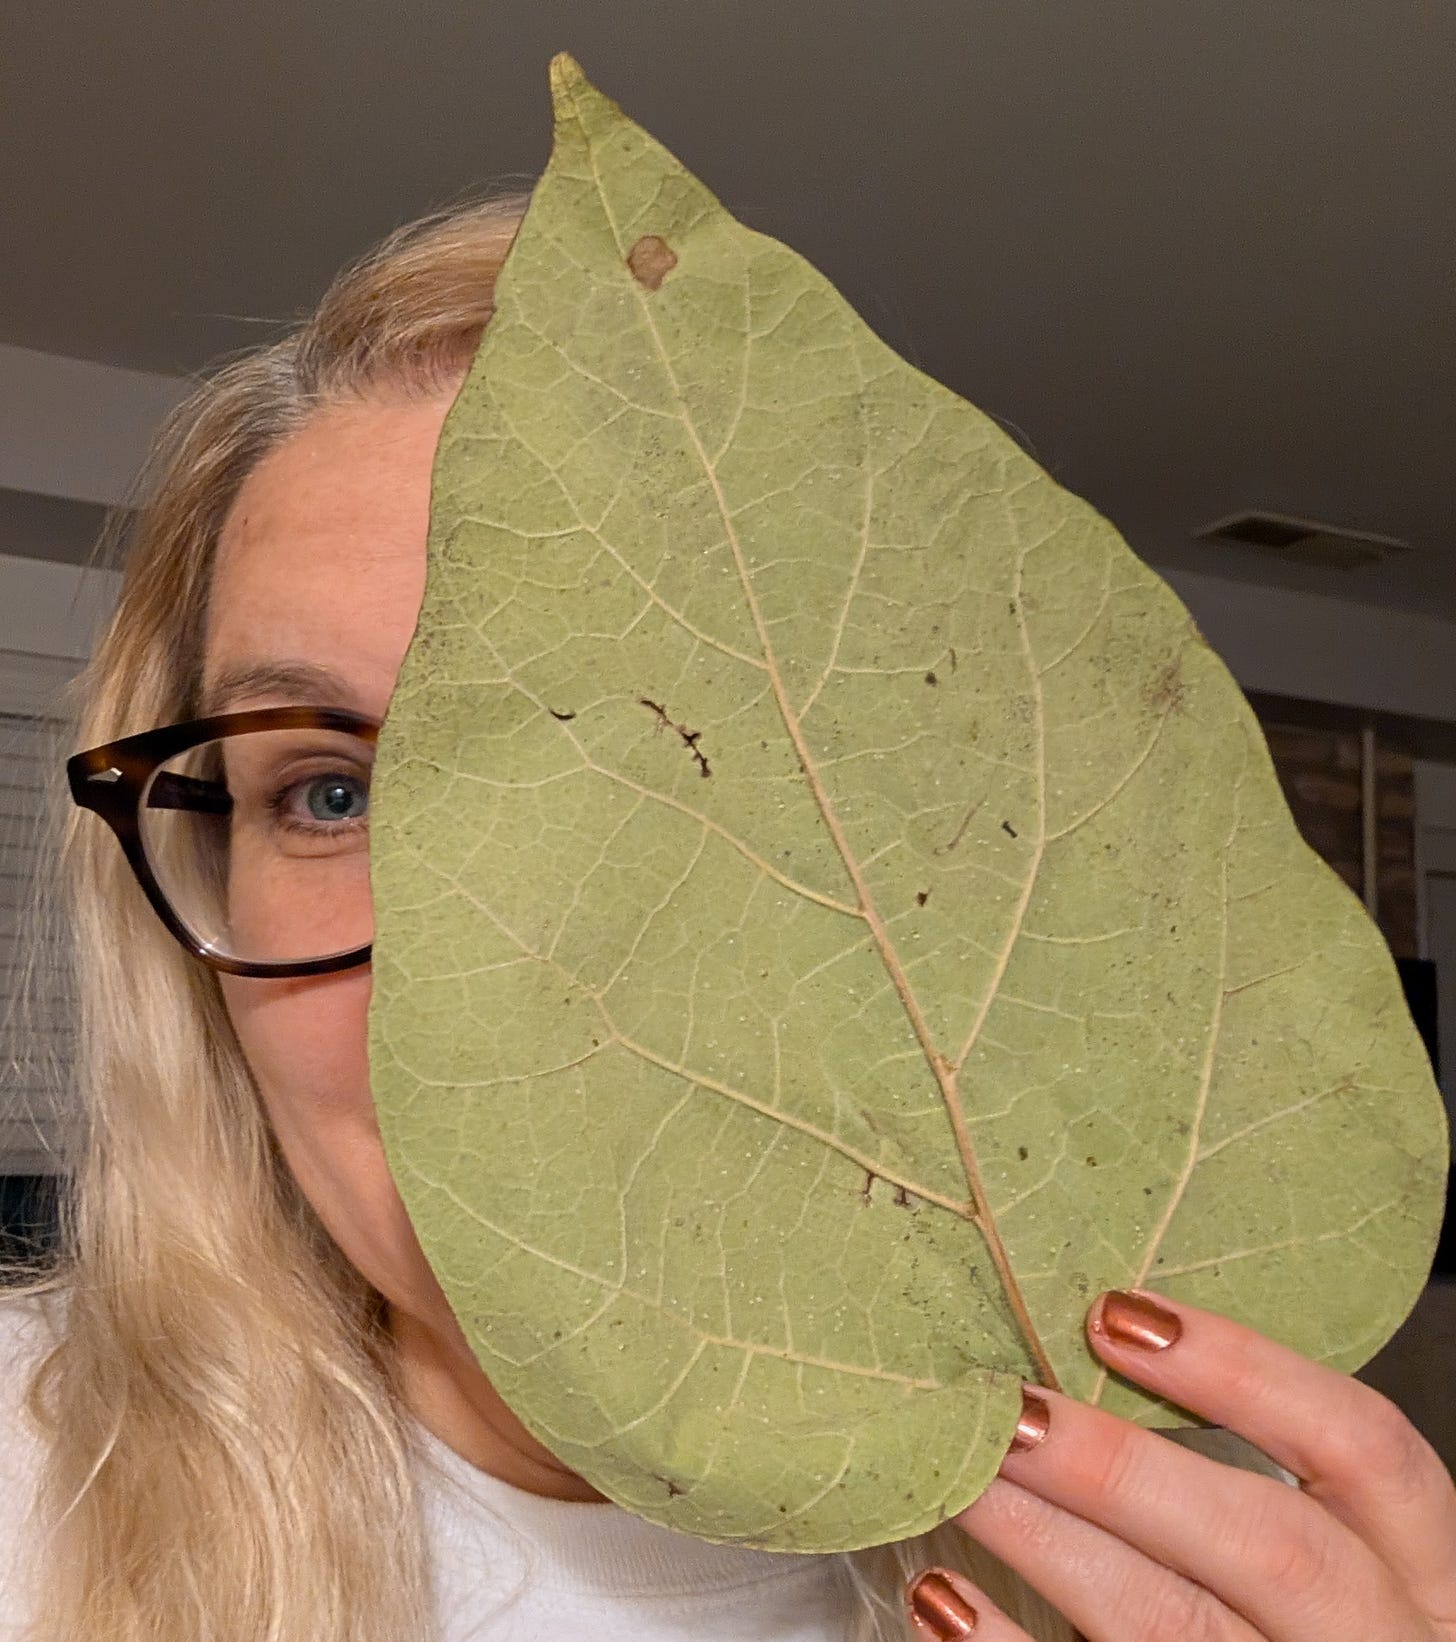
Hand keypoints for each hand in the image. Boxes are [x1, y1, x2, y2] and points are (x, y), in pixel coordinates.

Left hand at [905, 1289, 1455, 1640]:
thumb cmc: (1301, 1631)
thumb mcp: (1333, 1565)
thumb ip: (1248, 1482)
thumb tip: (1093, 1345)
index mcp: (1420, 1572)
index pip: (1360, 1443)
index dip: (1243, 1369)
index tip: (1115, 1313)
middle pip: (1267, 1545)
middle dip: (1121, 1468)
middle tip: (1008, 1408)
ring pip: (1170, 1627)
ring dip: (1047, 1541)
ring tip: (958, 1475)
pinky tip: (938, 1597)